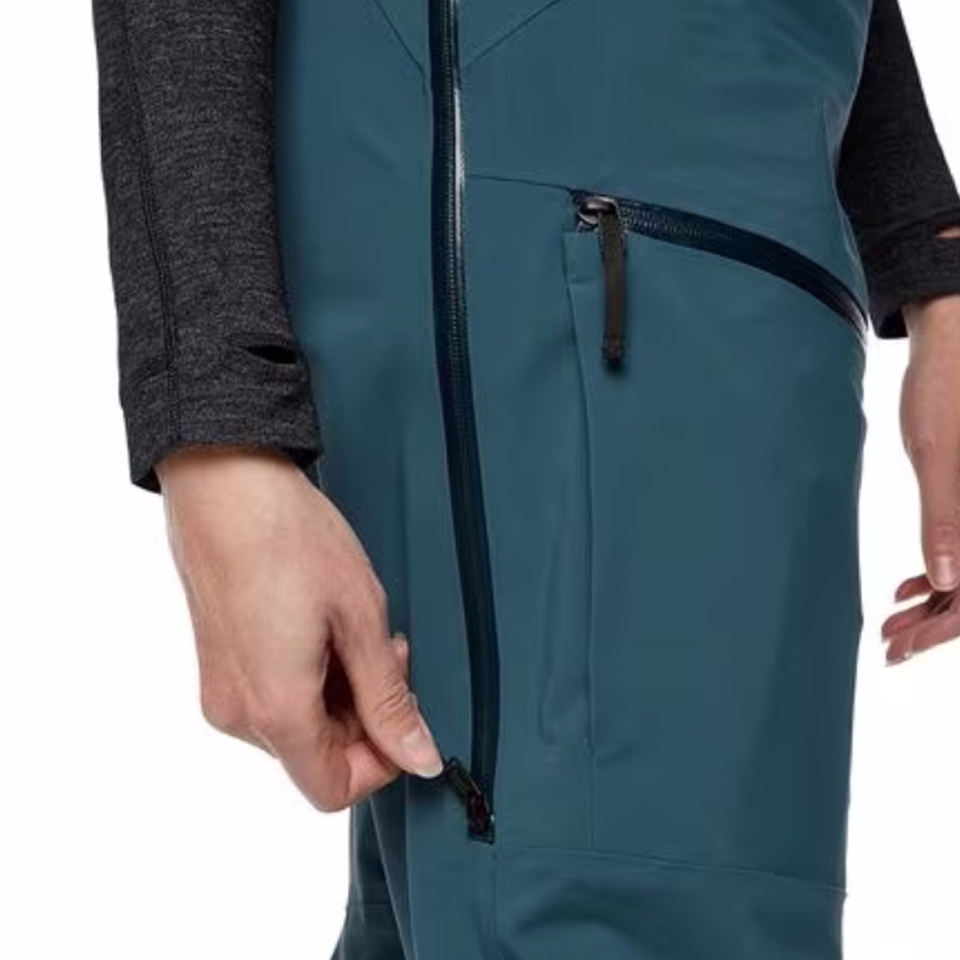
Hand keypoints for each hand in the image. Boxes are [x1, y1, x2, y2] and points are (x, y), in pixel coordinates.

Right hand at [157, 447, 442, 808]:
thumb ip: (389, 699)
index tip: (405, 713)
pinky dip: (308, 679)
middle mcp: (238, 714)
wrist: (225, 483)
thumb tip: (420, 758)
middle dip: (365, 717)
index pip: (333, 790)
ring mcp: (221, 690)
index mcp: (276, 710)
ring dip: (339, 695)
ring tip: (355, 629)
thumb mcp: (360, 619)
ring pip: (297, 728)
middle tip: (389, 653)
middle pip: (316, 757)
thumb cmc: (291, 539)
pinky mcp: (217, 666)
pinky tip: (324, 628)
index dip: (381, 763)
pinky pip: (273, 699)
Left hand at [884, 295, 959, 664]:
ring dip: (933, 604)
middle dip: (935, 624)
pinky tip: (904, 587)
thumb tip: (949, 582)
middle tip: (890, 645)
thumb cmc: (943, 393)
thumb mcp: (938, 457)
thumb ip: (948, 519)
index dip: (944, 628)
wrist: (950, 348)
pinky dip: (938, 573)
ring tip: (890, 624)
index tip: (904, 647)